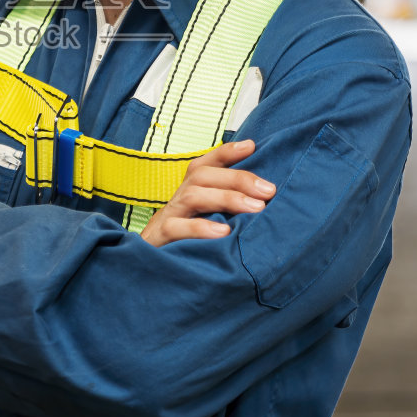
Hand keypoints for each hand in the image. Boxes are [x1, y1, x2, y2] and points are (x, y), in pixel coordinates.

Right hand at [140, 141, 274, 247]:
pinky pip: (176, 228)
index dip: (226, 153)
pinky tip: (224, 233)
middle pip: (202, 175)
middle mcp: (179, 200)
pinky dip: (200, 228)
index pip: (206, 165)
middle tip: (269, 191)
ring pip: (192, 196)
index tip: (251, 147)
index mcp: (190, 192)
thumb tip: (264, 199)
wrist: (148, 270)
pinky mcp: (160, 239)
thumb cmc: (187, 243)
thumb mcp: (208, 221)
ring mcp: (168, 218)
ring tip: (256, 208)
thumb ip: (228, 208)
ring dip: (226, 199)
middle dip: (238, 179)